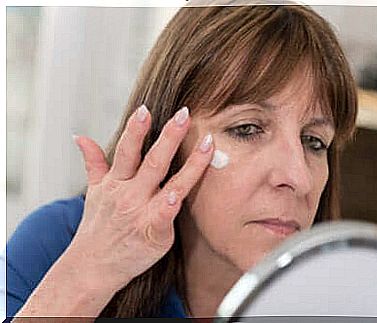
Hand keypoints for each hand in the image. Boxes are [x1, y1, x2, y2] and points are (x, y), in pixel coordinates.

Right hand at [68, 105, 212, 289]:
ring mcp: (142, 214)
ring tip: (207, 143)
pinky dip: (171, 206)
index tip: (146, 109)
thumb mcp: (93, 193)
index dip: (136, 129)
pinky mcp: (153, 234)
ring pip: (170, 183)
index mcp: (115, 183)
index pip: (126, 150)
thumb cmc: (97, 228)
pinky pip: (165, 217)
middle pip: (152, 161)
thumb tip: (80, 137)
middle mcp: (129, 195)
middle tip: (185, 114)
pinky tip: (180, 195)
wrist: (90, 267)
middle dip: (169, 136)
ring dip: (191, 163)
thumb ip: (93, 163)